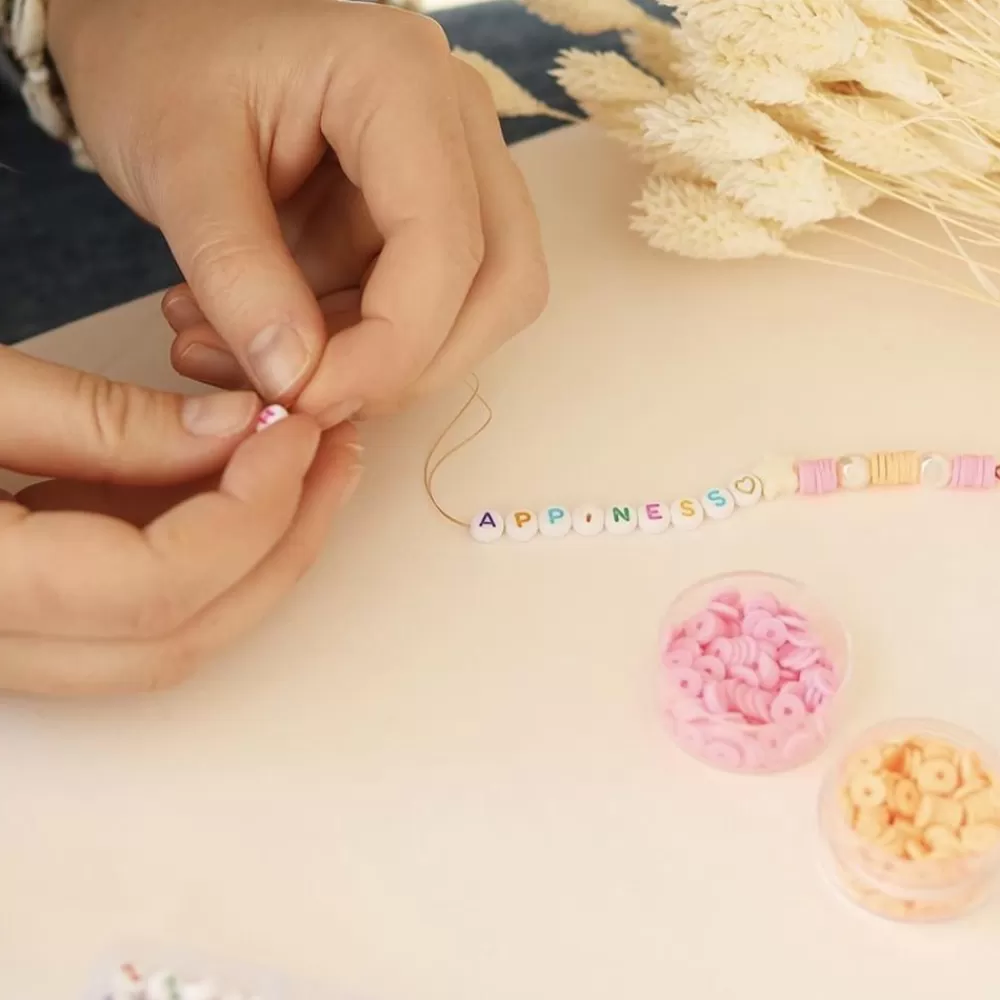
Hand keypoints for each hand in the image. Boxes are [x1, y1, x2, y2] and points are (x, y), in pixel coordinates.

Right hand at [0, 348, 361, 695]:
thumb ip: (104, 419)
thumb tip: (234, 427)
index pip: (161, 585)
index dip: (252, 509)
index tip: (296, 431)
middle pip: (180, 636)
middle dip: (277, 543)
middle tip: (331, 455)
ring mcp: (8, 652)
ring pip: (160, 640)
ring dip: (246, 554)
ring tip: (301, 466)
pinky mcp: (18, 624)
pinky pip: (124, 615)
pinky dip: (192, 554)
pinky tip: (233, 484)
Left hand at [48, 0, 548, 421]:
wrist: (152, 32)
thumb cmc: (158, 65)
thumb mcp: (175, 165)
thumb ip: (236, 275)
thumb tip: (298, 383)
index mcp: (402, 80)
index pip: (445, 246)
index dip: (389, 350)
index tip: (304, 399)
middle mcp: (457, 119)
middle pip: (500, 282)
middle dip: (410, 364)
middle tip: (308, 395)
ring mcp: (456, 164)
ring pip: (478, 304)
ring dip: (383, 359)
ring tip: (263, 356)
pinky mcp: (433, 207)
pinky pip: (431, 304)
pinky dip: (361, 343)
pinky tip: (275, 336)